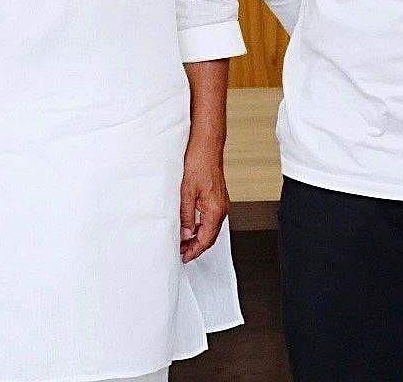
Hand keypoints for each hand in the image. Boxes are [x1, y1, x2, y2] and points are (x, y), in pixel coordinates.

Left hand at [179, 140, 229, 263]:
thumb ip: (186, 216)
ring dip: (198, 236)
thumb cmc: (198, 162)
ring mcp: (220, 202)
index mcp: (215, 210)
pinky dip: (201, 225)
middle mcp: (221, 208)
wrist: (206, 145)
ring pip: (210, 227)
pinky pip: (210, 217)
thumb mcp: (186, 192)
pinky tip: (191, 224)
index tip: (184, 257)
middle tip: (181, 252)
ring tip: (183, 241)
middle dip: (196, 246)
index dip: (194, 251)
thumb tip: (184, 234)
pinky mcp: (217, 196)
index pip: (205, 239)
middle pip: (209, 236)